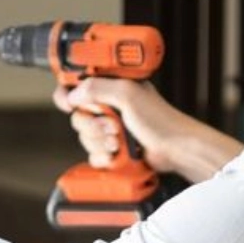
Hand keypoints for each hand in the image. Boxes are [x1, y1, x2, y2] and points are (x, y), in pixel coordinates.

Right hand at [53, 77, 183, 175]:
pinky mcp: (113, 148)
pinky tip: (116, 154)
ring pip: (85, 137)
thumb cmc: (160, 120)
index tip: (69, 104)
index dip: (69, 95)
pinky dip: (103, 157)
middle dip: (92, 125)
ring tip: (119, 141)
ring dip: (100, 142)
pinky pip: (93, 154)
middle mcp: (109, 106)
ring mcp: (111, 128)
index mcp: (111, 86)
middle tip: (112, 126)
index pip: (78, 85)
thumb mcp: (128, 94)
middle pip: (78, 116)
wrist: (175, 150)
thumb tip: (74, 93)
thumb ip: (98, 88)